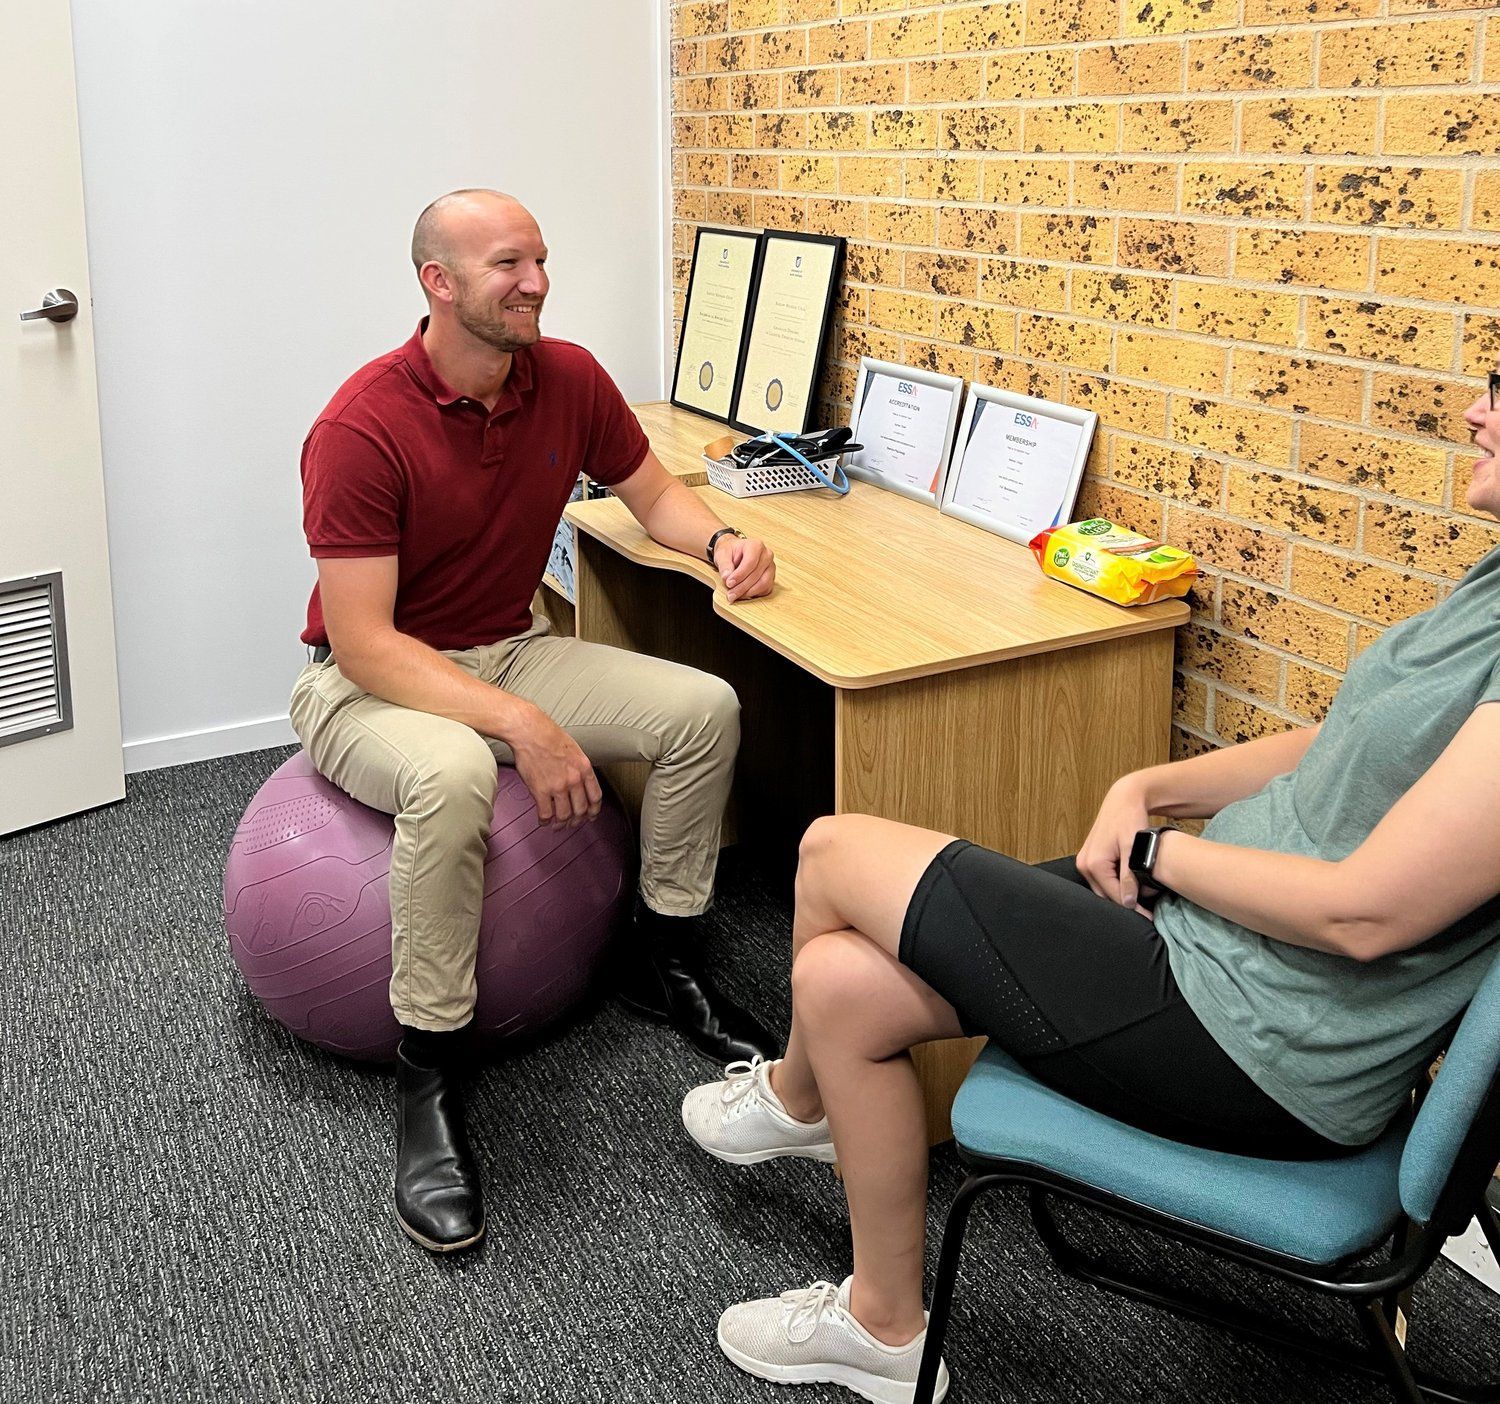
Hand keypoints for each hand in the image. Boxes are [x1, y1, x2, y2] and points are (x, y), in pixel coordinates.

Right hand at [507, 705, 601, 826]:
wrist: (530, 732)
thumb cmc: (549, 736)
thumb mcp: (574, 750)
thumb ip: (579, 768)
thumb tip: (579, 783)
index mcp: (584, 768)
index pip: (595, 797)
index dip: (594, 810)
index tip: (591, 815)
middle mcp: (574, 779)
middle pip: (581, 809)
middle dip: (577, 820)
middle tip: (572, 823)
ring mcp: (557, 787)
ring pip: (564, 815)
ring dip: (562, 823)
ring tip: (558, 825)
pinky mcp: (540, 791)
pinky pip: (546, 814)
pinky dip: (545, 821)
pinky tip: (544, 821)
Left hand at [715, 535, 774, 602]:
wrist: (735, 553)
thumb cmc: (730, 552)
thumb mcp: (722, 554)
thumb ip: (724, 565)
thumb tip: (727, 578)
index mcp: (755, 545)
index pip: (750, 562)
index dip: (739, 575)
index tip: (729, 583)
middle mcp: (766, 555)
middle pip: (756, 575)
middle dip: (742, 587)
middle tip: (730, 595)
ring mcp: (771, 566)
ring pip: (764, 583)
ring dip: (749, 592)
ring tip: (735, 595)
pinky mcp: (771, 577)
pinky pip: (766, 589)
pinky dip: (754, 594)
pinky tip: (743, 594)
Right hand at [1076, 775, 1150, 909]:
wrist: (1123, 799)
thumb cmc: (1130, 819)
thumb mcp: (1133, 849)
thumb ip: (1129, 877)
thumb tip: (1128, 902)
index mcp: (1093, 863)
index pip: (1113, 896)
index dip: (1133, 909)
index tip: (1149, 917)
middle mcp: (1084, 864)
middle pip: (1105, 895)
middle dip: (1126, 903)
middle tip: (1148, 911)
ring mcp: (1084, 861)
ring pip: (1103, 888)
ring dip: (1120, 894)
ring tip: (1142, 899)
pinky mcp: (1089, 858)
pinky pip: (1102, 879)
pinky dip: (1115, 884)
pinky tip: (1131, 885)